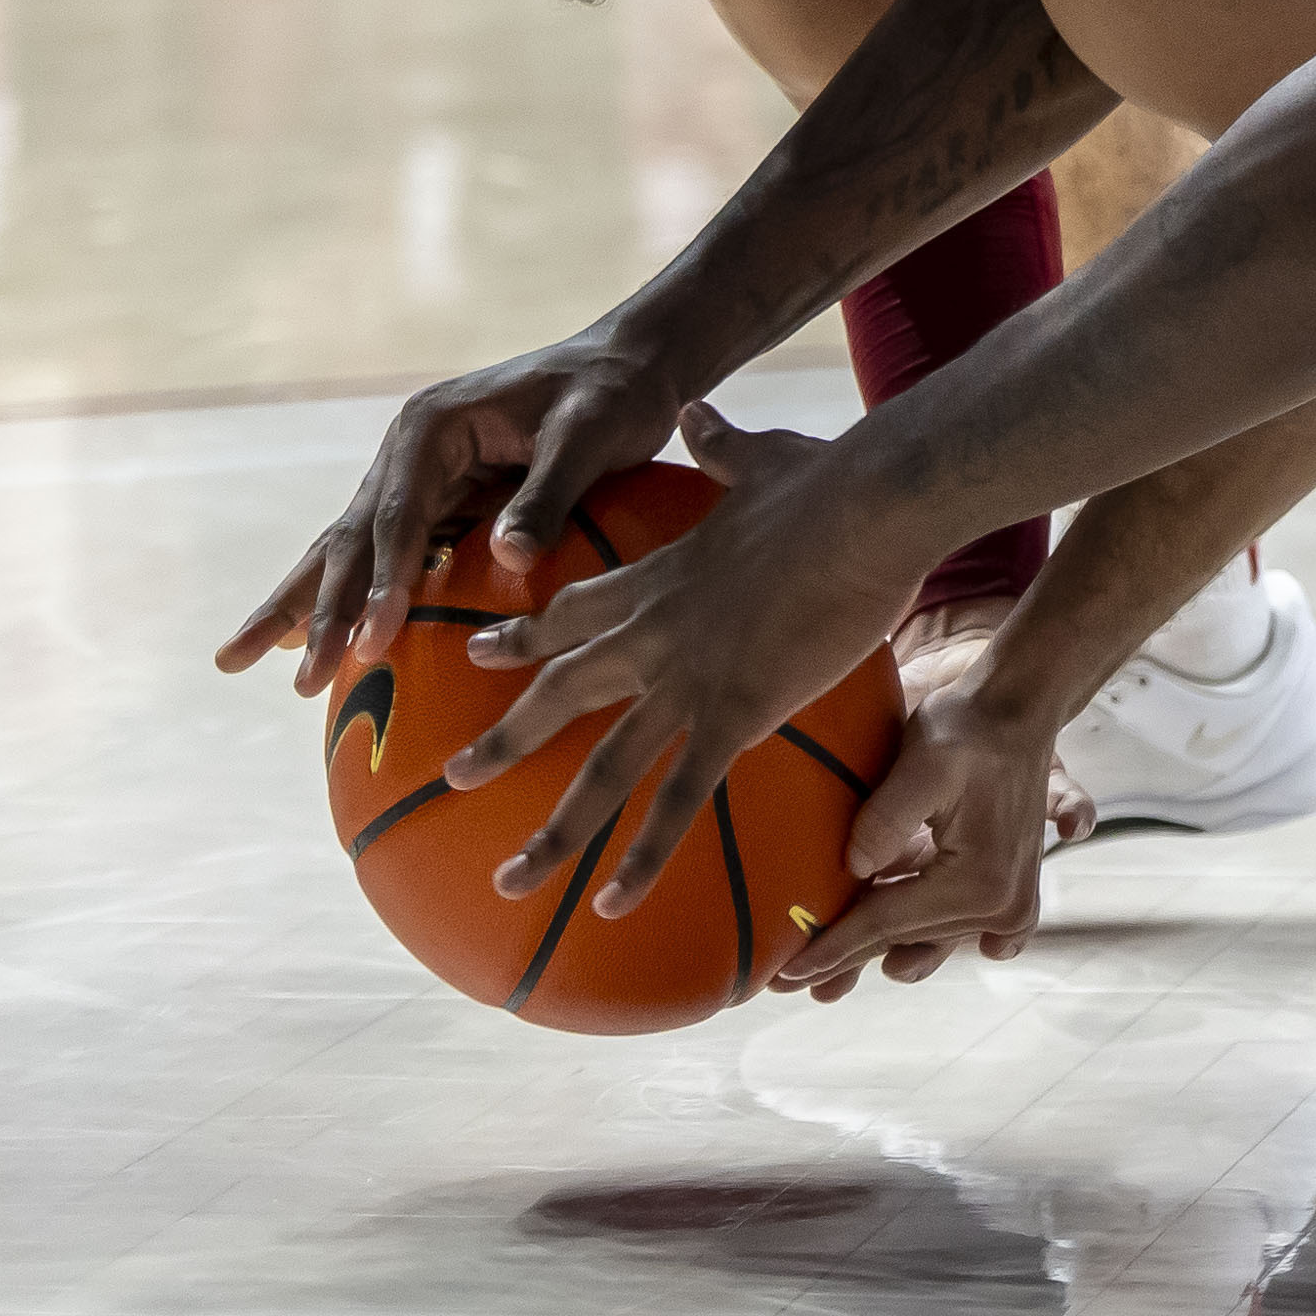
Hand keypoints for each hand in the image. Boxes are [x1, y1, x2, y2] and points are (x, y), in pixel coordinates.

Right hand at [217, 328, 697, 696]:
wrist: (625, 366)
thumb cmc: (611, 394)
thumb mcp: (588, 434)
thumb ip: (548, 494)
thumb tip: (512, 558)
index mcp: (430, 429)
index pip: (395, 518)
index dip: (382, 581)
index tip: (374, 640)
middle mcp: (406, 455)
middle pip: (348, 541)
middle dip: (316, 610)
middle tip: (296, 679)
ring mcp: (411, 480)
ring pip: (345, 553)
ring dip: (302, 609)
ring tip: (239, 661)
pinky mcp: (432, 504)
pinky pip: (382, 560)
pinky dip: (344, 600)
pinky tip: (307, 645)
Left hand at [448, 401, 951, 918]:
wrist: (862, 505)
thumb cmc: (827, 480)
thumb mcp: (762, 455)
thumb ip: (722, 446)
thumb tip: (698, 410)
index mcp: (658, 576)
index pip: (574, 613)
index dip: (525, 637)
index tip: (482, 652)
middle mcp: (652, 634)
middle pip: (559, 695)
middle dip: (503, 740)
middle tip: (454, 777)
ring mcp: (685, 680)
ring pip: (601, 770)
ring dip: (552, 831)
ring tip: (509, 878)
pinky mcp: (733, 713)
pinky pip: (678, 801)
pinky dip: (641, 857)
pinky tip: (611, 906)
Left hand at [770, 660, 1065, 996]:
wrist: (1019, 709)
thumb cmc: (968, 728)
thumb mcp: (922, 763)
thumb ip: (884, 820)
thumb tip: (850, 873)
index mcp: (981, 882)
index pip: (886, 922)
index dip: (830, 946)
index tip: (783, 972)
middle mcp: (1002, 905)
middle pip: (903, 937)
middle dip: (844, 959)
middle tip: (786, 985)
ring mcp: (1011, 904)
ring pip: (924, 935)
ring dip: (874, 950)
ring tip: (821, 978)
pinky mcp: (1010, 893)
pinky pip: (956, 929)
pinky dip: (919, 937)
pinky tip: (890, 958)